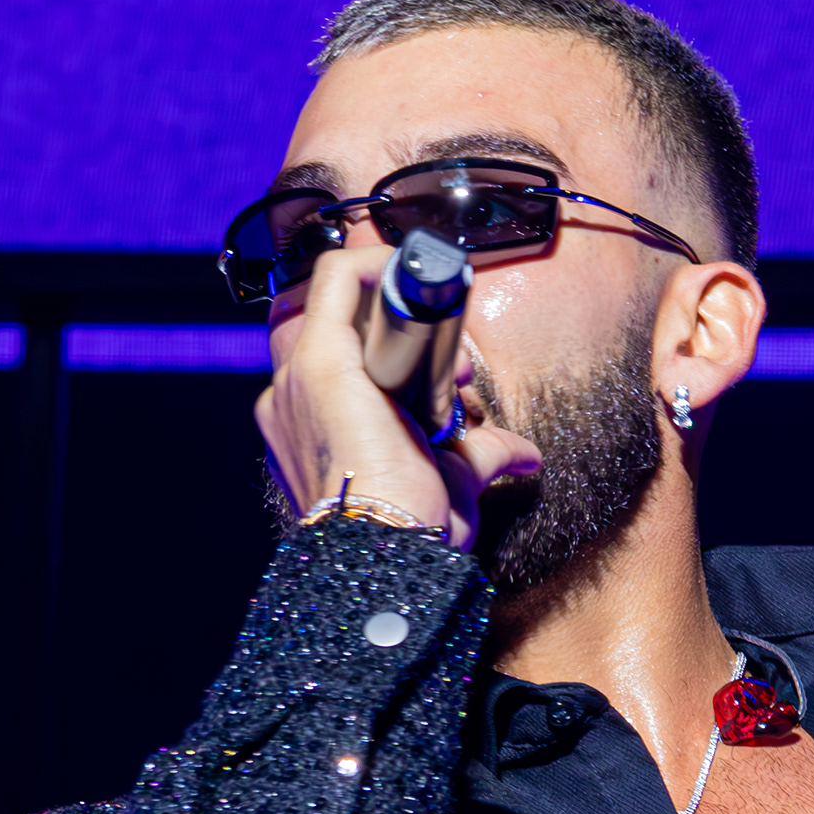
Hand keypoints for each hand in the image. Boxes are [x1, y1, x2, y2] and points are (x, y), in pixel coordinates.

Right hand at [256, 227, 540, 551]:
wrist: (387, 551)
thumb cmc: (411, 531)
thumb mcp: (451, 486)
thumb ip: (480, 458)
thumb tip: (525, 454)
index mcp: (309, 430)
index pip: (335, 362)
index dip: (390, 349)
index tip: (448, 365)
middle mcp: (289, 402)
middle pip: (338, 329)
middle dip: (401, 329)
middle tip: (457, 366)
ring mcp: (295, 382)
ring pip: (339, 301)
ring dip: (396, 298)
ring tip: (446, 342)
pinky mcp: (318, 363)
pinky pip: (339, 279)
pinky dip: (377, 262)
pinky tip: (415, 266)